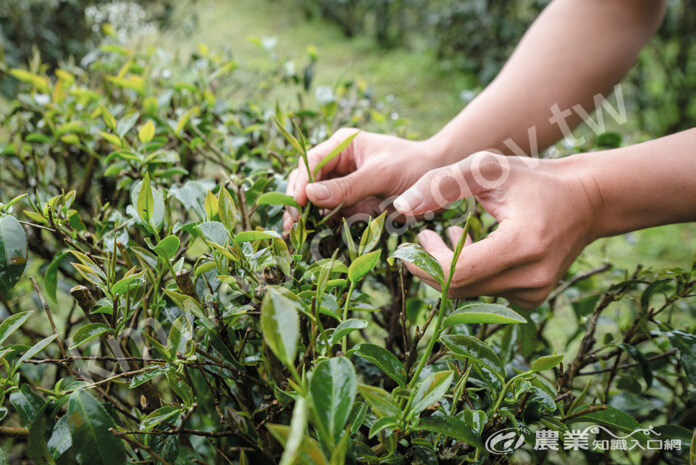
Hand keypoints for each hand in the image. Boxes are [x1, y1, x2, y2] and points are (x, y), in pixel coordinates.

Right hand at [284, 129, 439, 229]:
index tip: (298, 204)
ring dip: (306, 215)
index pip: (311, 161)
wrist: (438, 179)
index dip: (301, 183)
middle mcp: (337, 162)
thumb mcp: (381, 174)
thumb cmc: (413, 166)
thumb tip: (311, 196)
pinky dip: (322, 224)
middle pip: (306, 181)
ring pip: (314, 200)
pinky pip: (330, 213)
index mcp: (342, 145)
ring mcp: (342, 183)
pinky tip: (312, 236)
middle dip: (298, 201)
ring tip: (295, 234)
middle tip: (292, 225)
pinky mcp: (350, 201)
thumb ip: (348, 186)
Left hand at [393, 152, 601, 307]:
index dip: (426, 260)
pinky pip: (486, 293)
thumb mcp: (487, 169)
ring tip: (452, 233)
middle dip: (432, 265)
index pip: (457, 271)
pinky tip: (474, 248)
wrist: (588, 199)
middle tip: (426, 237)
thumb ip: (442, 183)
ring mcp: (535, 292)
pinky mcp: (534, 298)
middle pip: (459, 287)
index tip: (416, 239)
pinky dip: (471, 274)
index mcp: (522, 246)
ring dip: (450, 267)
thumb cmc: (534, 178)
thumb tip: (402, 206)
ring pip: (470, 292)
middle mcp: (532, 278)